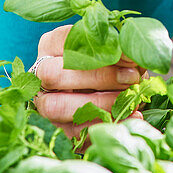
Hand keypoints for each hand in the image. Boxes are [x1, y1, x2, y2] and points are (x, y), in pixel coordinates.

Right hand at [31, 24, 145, 141]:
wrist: (115, 95)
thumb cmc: (114, 65)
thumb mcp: (118, 53)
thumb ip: (121, 51)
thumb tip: (131, 56)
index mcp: (52, 45)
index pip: (63, 40)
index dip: (98, 49)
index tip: (129, 57)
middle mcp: (41, 74)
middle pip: (53, 74)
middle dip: (97, 77)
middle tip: (130, 78)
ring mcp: (45, 103)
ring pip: (57, 106)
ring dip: (99, 104)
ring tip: (130, 100)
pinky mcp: (59, 129)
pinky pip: (74, 131)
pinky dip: (105, 124)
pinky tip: (130, 117)